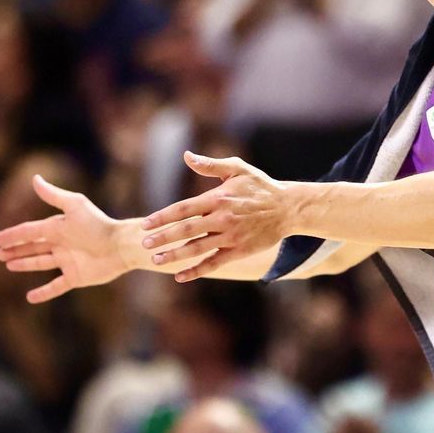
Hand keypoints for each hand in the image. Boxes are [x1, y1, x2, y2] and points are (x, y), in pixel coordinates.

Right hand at [0, 175, 130, 302]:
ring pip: (40, 263)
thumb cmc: (98, 224)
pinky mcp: (76, 277)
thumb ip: (53, 195)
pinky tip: (29, 297)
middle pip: (33, 247)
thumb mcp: (74, 206)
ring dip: (24, 264)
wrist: (120, 246)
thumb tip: (34, 178)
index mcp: (59, 228)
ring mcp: (68, 261)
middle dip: (16, 249)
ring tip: (8, 265)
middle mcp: (61, 244)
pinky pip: (56, 286)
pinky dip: (43, 293)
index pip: (30, 231)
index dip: (14, 235)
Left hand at [140, 153, 291, 279]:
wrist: (288, 208)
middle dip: (163, 237)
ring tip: (156, 260)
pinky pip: (214, 263)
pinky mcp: (239, 250)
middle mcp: (222, 218)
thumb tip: (186, 156)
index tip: (145, 224)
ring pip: (197, 248)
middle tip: (145, 243)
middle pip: (186, 230)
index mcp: (218, 198)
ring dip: (175, 255)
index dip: (162, 217)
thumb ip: (210, 165)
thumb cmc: (260, 186)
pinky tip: (180, 276)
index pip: (183, 209)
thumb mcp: (237, 169)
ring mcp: (230, 236)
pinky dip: (196, 271)